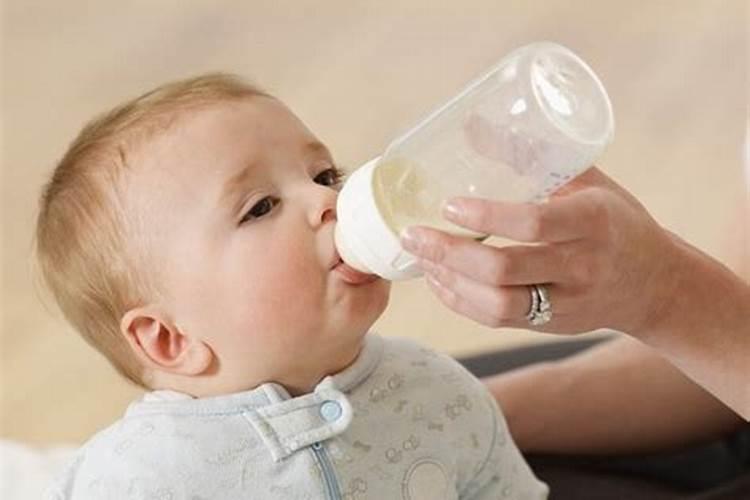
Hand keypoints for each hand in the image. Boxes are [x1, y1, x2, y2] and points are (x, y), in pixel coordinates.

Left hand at [400, 167, 680, 334]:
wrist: (656, 284)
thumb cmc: (616, 221)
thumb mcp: (588, 181)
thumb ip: (533, 156)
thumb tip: (471, 126)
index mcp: (592, 220)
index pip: (533, 223)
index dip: (486, 217)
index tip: (448, 206)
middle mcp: (580, 266)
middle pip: (503, 270)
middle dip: (449, 253)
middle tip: (413, 235)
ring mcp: (566, 302)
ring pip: (497, 304)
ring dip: (450, 282)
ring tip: (421, 258)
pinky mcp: (552, 325)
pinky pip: (498, 320)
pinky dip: (462, 302)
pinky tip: (440, 281)